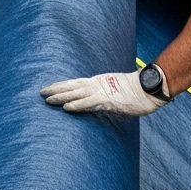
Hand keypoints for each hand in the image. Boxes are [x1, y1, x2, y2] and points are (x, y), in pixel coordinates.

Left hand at [41, 70, 166, 116]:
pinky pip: (88, 103)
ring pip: (76, 93)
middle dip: (56, 89)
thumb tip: (101, 101)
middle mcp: (96, 83)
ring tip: (47, 100)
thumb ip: (107, 95)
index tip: (50, 88)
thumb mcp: (118, 91)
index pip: (75, 82)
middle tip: (41, 92)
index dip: (62, 85)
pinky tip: (66, 108)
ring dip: (60, 97)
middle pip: (71, 85)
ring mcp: (101, 91)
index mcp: (98, 81)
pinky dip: (76, 105)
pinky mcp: (107, 100)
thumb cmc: (136, 91)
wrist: (149, 88)